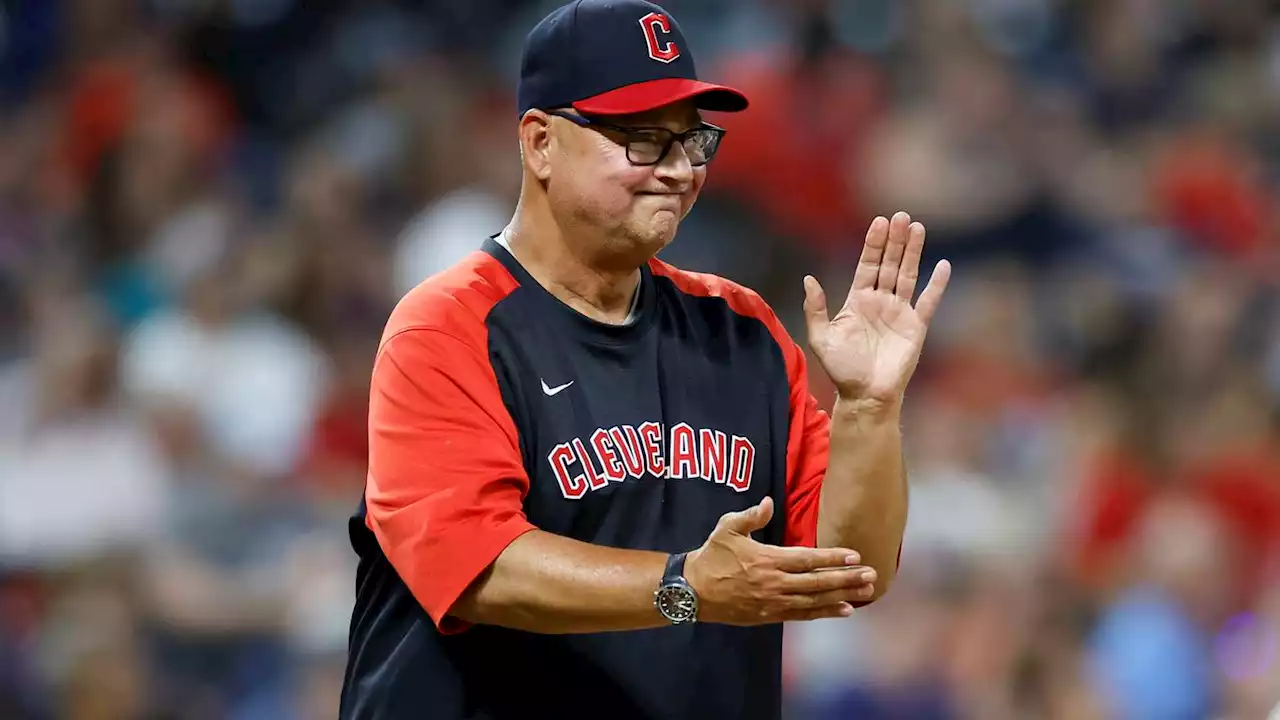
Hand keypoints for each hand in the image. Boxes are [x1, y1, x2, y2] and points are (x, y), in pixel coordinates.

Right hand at [684, 496, 876, 624]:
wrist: (692, 590)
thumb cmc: (711, 556)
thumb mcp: (726, 528)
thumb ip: (751, 515)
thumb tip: (769, 503)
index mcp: (767, 559)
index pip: (807, 559)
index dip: (832, 557)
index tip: (854, 556)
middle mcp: (775, 583)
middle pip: (817, 582)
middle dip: (846, 579)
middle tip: (872, 575)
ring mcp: (773, 602)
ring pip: (815, 601)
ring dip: (842, 596)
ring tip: (866, 592)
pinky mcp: (769, 616)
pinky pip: (802, 615)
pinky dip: (824, 613)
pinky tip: (844, 610)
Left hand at [803, 212, 950, 404]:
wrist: (864, 395)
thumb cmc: (841, 369)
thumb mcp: (821, 338)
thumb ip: (815, 308)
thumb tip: (808, 279)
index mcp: (858, 301)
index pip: (867, 265)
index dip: (873, 244)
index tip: (879, 222)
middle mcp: (880, 302)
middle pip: (889, 264)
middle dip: (894, 241)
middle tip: (900, 216)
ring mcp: (900, 313)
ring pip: (908, 275)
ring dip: (913, 252)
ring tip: (917, 228)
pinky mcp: (916, 327)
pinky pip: (928, 302)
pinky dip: (936, 285)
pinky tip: (943, 265)